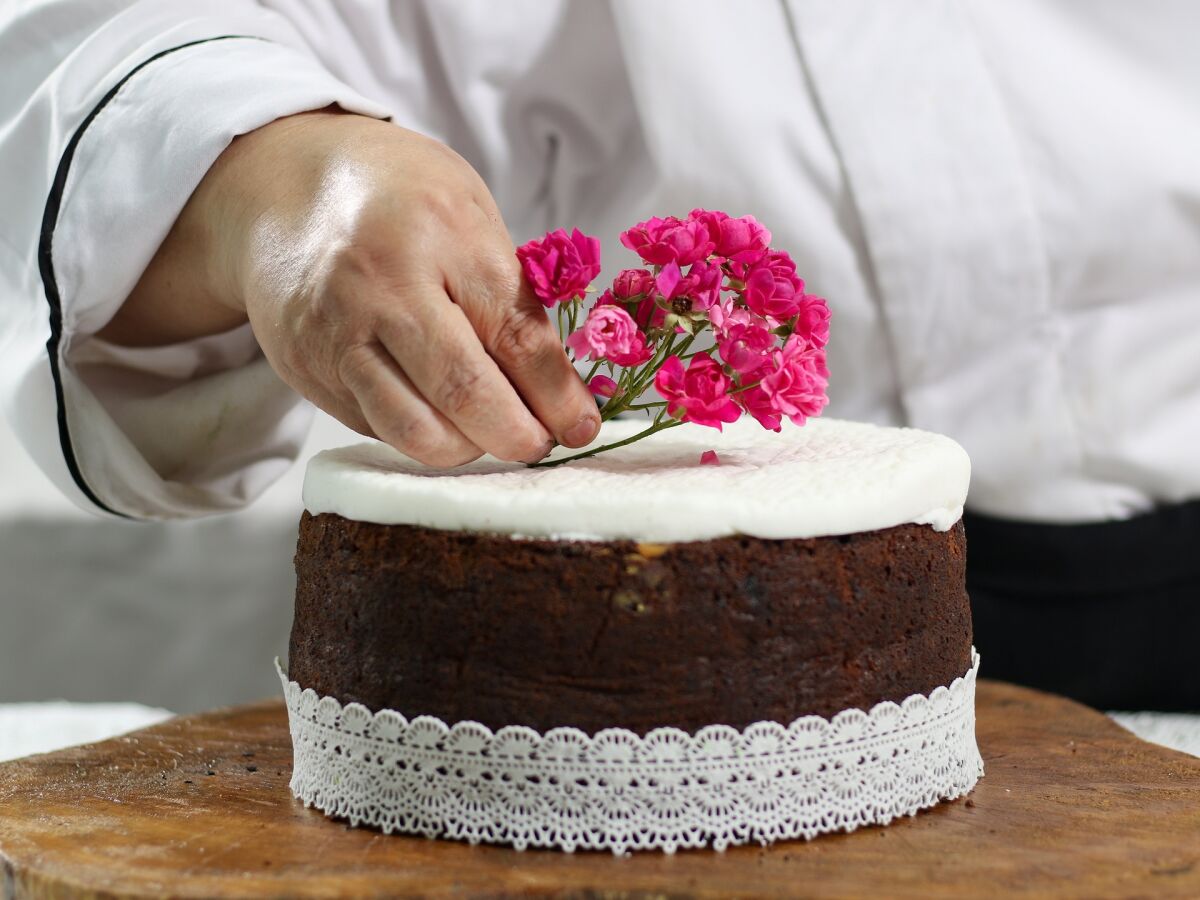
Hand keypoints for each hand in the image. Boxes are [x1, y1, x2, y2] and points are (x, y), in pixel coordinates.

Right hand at [102, 110, 599, 464]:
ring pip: (413, 430)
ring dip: (466, 448)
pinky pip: (378, 427)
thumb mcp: (470, 216)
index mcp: (441, 234)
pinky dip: (419, 434)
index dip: (557, 395)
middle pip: (463, 391)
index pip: (514, 334)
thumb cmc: (400, 199)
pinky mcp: (307, 370)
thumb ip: (511, 295)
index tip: (580, 426)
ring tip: (486, 433)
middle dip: (514, 435)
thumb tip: (561, 392)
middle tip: (537, 444)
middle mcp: (382, 287)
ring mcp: (335, 334)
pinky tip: (437, 414)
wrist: (284, 187)